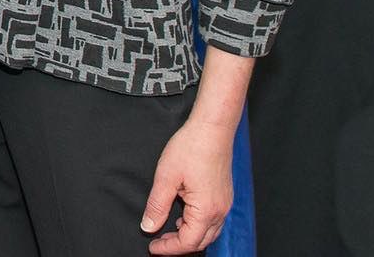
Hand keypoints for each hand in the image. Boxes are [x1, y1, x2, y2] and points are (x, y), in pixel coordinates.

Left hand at [141, 118, 234, 253]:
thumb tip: (148, 226)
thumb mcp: (166, 177)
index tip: (152, 247)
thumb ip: (157, 205)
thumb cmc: (191, 148)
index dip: (168, 249)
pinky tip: (182, 217)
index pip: (188, 243)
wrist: (212, 129)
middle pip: (200, 242)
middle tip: (157, 242)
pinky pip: (212, 221)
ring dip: (188, 236)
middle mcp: (220, 211)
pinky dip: (197, 225)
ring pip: (208, 233)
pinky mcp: (224, 196)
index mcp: (206, 210)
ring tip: (167, 231)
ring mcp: (224, 204)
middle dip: (178, 246)